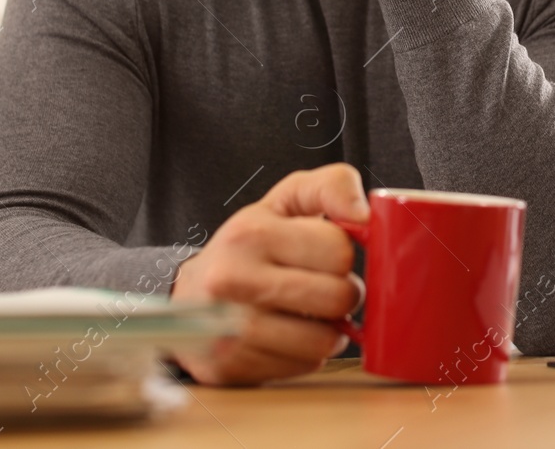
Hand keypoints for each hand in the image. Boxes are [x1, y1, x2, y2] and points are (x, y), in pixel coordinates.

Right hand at [169, 164, 368, 385]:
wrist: (189, 293)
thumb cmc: (249, 244)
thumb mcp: (286, 200)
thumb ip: (332, 187)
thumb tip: (364, 215)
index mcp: (251, 234)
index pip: (338, 250)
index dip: (342, 253)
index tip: (325, 254)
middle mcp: (233, 280)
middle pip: (337, 298)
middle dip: (343, 293)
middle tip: (326, 287)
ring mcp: (229, 329)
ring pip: (324, 340)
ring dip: (329, 329)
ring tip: (310, 312)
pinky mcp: (231, 367)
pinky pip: (303, 366)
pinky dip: (307, 352)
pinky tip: (289, 334)